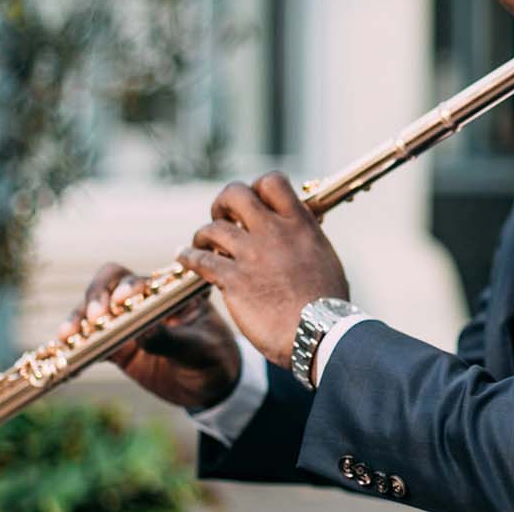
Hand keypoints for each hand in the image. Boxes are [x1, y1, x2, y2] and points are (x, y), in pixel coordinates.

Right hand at [58, 262, 241, 410]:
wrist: (211, 386)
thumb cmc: (213, 358)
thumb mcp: (200, 349)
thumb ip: (172, 340)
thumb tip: (143, 333)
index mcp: (170, 291)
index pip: (143, 277)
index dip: (129, 284)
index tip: (123, 300)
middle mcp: (144, 300)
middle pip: (109, 284)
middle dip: (97, 296)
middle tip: (94, 317)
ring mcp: (127, 322)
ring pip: (93, 311)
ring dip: (78, 319)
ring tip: (68, 335)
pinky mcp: (117, 347)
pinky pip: (90, 342)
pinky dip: (75, 345)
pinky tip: (62, 352)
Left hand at [177, 172, 349, 369]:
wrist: (319, 333)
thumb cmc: (328, 303)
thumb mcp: (325, 257)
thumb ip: (308, 237)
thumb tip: (304, 228)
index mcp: (299, 224)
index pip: (272, 181)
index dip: (257, 188)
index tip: (254, 205)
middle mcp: (273, 232)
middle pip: (235, 194)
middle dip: (223, 203)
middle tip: (222, 218)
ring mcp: (251, 255)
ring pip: (212, 228)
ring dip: (203, 236)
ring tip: (201, 244)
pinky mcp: (233, 280)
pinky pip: (200, 259)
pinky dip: (188, 256)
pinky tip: (185, 257)